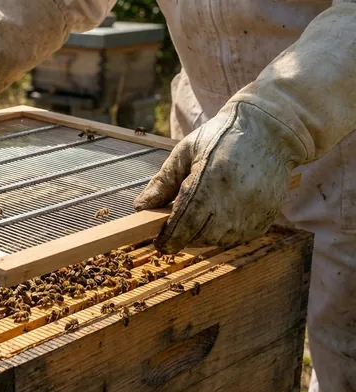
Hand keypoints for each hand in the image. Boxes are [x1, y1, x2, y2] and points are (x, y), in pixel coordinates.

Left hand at [134, 101, 297, 253]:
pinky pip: (238, 238)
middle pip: (199, 236)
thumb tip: (140, 207)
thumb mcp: (185, 152)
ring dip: (202, 235)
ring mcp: (252, 211)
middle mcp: (233, 200)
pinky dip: (223, 233)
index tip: (158, 242)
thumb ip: (162, 182)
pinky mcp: (265, 218)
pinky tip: (219, 215)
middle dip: (182, 236)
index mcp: (209, 180)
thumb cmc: (220, 138)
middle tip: (174, 227)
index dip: (168, 238)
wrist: (268, 132)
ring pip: (218, 241)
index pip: (183, 223)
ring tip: (198, 215)